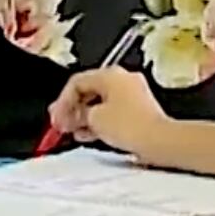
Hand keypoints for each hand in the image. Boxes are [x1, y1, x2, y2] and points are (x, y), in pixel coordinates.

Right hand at [49, 69, 166, 157]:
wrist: (158, 140)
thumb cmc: (131, 126)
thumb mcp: (94, 119)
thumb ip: (78, 114)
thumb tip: (76, 116)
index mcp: (111, 74)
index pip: (77, 82)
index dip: (62, 101)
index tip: (56, 117)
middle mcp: (123, 79)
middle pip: (89, 90)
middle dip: (72, 108)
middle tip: (61, 123)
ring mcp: (133, 94)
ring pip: (101, 101)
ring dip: (85, 116)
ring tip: (74, 131)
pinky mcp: (139, 109)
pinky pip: (113, 111)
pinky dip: (99, 121)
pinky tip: (90, 134)